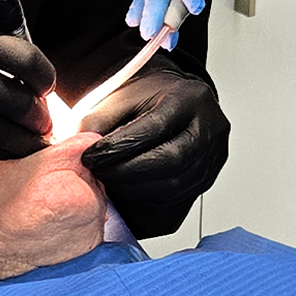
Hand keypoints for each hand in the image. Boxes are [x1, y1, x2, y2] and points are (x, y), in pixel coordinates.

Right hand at [0, 11, 55, 157]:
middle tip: (44, 124)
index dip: (45, 80)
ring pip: (6, 137)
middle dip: (40, 120)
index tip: (44, 87)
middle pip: (23, 106)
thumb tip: (24, 76)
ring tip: (30, 142)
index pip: (30, 62)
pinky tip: (0, 148)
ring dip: (24, 142)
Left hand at [78, 57, 228, 236]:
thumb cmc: (147, 99)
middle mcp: (209, 126)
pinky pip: (177, 197)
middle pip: (171, 160)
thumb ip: (98, 121)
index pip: (155, 128)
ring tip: (110, 181)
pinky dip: (148, 197)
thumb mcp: (119, 98)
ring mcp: (214, 155)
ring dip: (135, 188)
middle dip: (127, 173)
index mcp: (188, 98)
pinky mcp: (208, 177)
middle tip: (99, 174)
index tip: (91, 157)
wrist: (172, 102)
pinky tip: (128, 188)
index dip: (118, 147)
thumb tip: (82, 149)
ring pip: (175, 185)